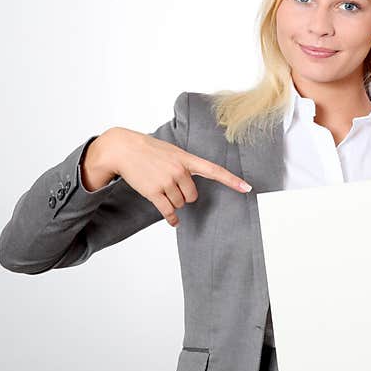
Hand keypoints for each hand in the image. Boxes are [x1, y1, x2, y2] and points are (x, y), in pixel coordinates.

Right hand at [89, 127, 251, 226]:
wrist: (122, 149)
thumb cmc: (149, 150)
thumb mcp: (172, 152)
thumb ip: (185, 166)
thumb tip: (191, 186)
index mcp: (187, 159)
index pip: (215, 170)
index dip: (232, 181)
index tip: (247, 188)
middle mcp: (179, 171)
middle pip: (192, 196)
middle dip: (184, 195)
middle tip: (171, 186)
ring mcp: (166, 182)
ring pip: (180, 203)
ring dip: (173, 201)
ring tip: (160, 187)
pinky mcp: (154, 192)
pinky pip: (168, 211)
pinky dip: (172, 219)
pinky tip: (174, 222)